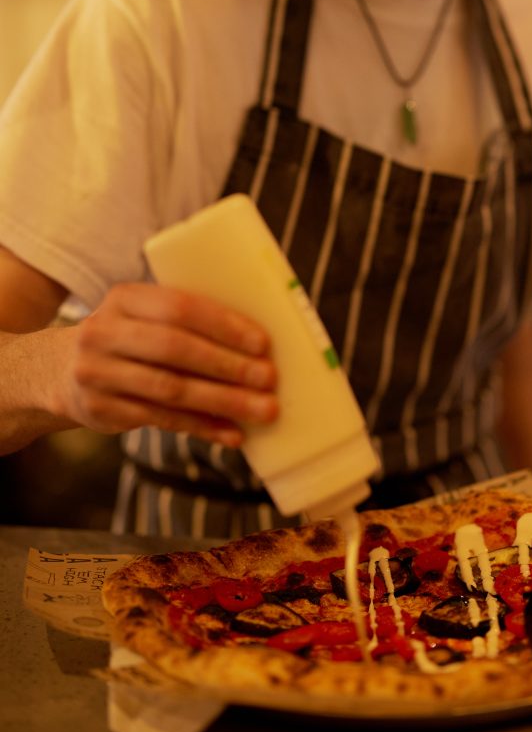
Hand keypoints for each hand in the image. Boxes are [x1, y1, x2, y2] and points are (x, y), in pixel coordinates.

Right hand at [58, 282, 278, 446]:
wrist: (62, 371)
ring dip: (223, 401)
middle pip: (175, 349)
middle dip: (228, 365)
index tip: (262, 343)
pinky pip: (161, 420)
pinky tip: (232, 433)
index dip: (223, 325)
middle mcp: (104, 332)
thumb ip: (188, 322)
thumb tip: (260, 345)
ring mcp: (98, 373)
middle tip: (269, 379)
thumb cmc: (130, 339)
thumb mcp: (144, 316)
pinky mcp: (101, 410)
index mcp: (125, 298)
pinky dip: (202, 426)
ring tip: (263, 410)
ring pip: (170, 389)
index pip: (179, 307)